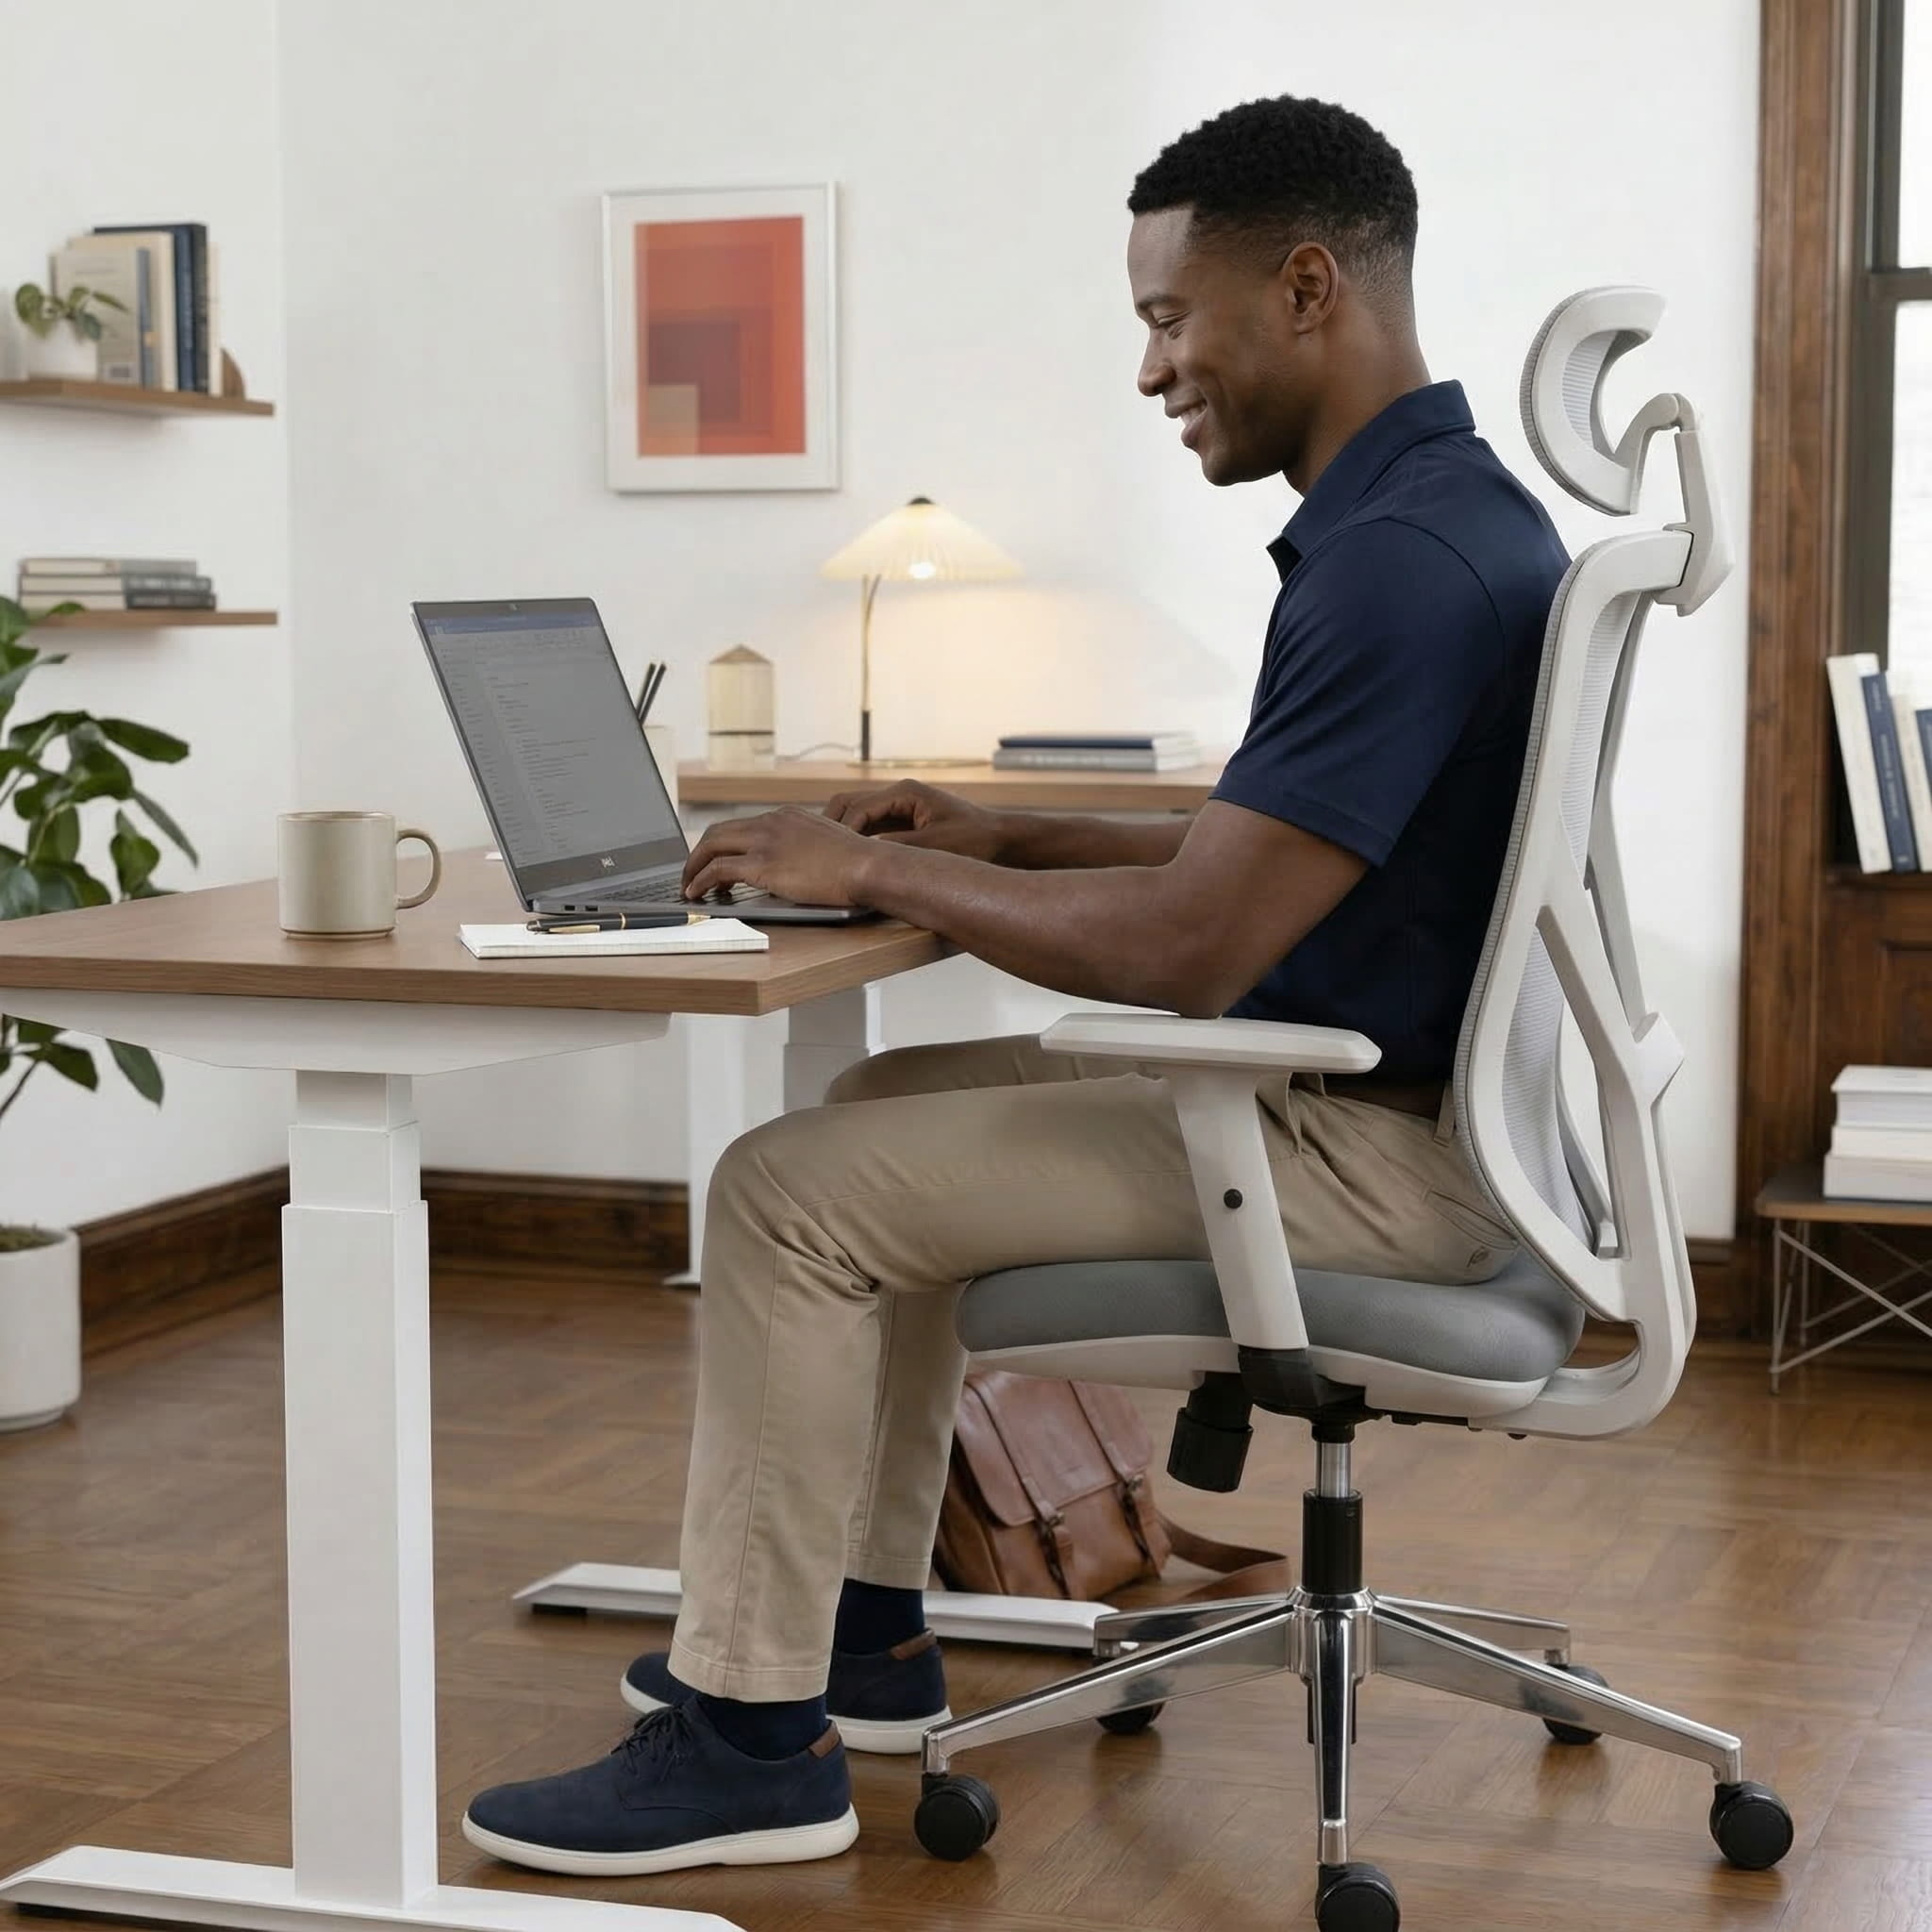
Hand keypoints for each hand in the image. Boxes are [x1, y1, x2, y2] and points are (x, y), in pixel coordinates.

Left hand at [682, 807, 880, 906]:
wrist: (867, 866)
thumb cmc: (858, 863)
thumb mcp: (826, 845)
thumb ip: (804, 849)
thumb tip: (792, 868)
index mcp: (787, 816)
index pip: (743, 825)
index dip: (723, 844)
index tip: (716, 860)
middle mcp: (771, 822)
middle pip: (718, 831)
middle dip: (699, 853)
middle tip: (693, 873)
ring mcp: (765, 841)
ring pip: (711, 846)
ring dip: (694, 867)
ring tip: (689, 886)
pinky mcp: (762, 864)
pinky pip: (717, 869)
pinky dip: (700, 881)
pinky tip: (696, 893)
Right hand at [823, 779, 1008, 861]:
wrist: (1001, 840)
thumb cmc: (975, 840)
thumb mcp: (936, 846)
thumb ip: (899, 848)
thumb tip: (866, 855)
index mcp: (904, 793)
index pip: (858, 808)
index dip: (842, 833)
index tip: (833, 857)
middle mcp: (898, 795)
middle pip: (848, 804)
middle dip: (832, 828)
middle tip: (820, 855)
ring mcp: (899, 807)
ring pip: (856, 814)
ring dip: (843, 834)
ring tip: (831, 859)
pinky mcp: (902, 821)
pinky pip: (869, 827)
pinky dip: (857, 840)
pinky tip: (851, 861)